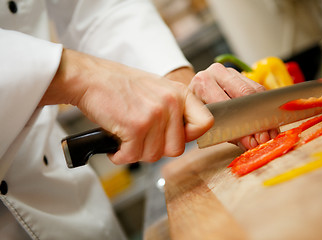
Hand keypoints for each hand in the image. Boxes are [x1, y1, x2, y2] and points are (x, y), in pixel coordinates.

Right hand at [39, 49, 213, 163]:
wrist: (91, 78)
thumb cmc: (121, 86)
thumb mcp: (158, 90)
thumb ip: (175, 111)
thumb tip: (186, 137)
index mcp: (180, 94)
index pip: (205, 124)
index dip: (190, 136)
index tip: (173, 137)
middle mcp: (171, 103)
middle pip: (176, 149)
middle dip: (156, 149)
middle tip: (141, 138)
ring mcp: (155, 115)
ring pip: (153, 155)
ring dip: (136, 152)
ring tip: (126, 136)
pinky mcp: (136, 126)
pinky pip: (133, 156)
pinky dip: (120, 155)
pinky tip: (116, 142)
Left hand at [188, 63, 277, 149]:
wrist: (191, 95)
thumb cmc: (197, 112)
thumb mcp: (205, 123)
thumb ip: (228, 133)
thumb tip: (251, 143)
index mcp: (201, 84)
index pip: (225, 103)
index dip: (240, 122)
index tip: (252, 139)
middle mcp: (215, 73)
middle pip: (244, 94)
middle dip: (256, 118)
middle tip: (264, 136)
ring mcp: (228, 72)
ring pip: (254, 90)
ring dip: (264, 112)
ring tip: (269, 130)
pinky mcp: (240, 74)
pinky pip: (258, 88)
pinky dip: (264, 105)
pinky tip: (268, 119)